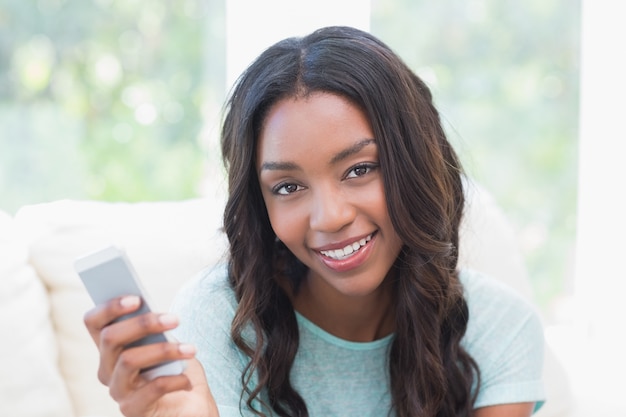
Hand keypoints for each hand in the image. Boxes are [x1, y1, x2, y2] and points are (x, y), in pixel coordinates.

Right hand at [84, 295, 218, 416]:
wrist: (189, 407)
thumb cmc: (176, 369)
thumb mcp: (167, 343)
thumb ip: (156, 329)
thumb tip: (154, 312)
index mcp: (111, 347)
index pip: (94, 322)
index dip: (109, 307)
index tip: (137, 298)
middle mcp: (106, 368)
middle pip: (110, 337)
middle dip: (144, 323)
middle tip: (175, 319)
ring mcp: (117, 390)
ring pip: (128, 360)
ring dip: (164, 350)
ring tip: (190, 349)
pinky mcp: (132, 409)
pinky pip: (151, 388)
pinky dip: (174, 379)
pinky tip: (187, 378)